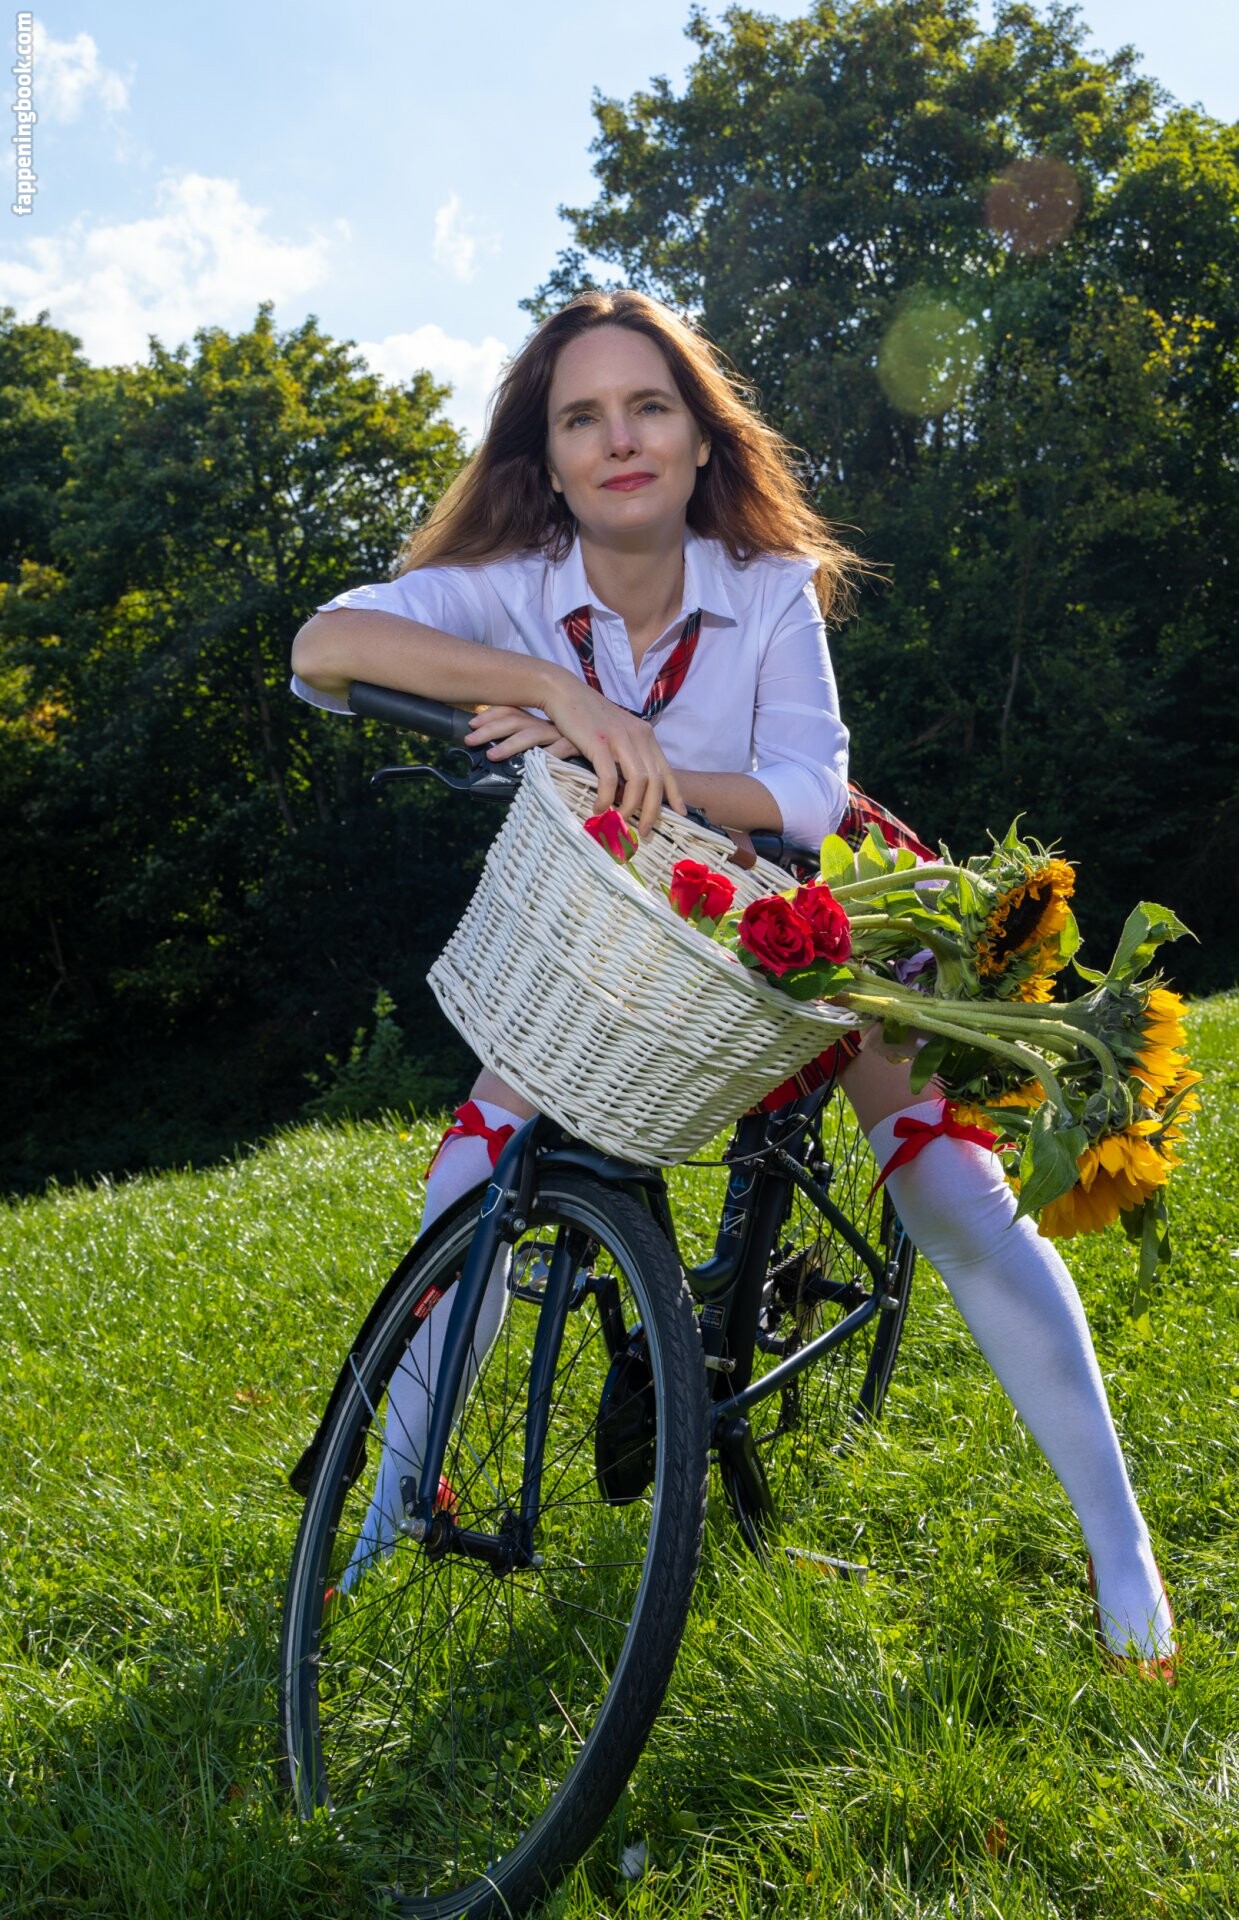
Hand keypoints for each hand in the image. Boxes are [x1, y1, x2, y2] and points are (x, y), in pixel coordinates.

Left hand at [464, 704, 575, 760]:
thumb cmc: (575, 741)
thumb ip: (530, 743)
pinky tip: (535, 763)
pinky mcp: (577, 743)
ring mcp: (560, 733)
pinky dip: (548, 755)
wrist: (606, 739)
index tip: (471, 724)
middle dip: (489, 729)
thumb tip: (502, 752)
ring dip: (509, 745)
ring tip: (492, 755)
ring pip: (530, 735)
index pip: (510, 710)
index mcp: (538, 719)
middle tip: (469, 740)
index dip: (489, 715)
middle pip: (514, 720)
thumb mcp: (548, 738)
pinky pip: (560, 749)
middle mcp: (546, 723)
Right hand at [474, 675, 687, 837]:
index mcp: (645, 735)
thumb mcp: (615, 732)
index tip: (680, 814)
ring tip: (620, 822)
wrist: (563, 692)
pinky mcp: (599, 742)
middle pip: (655, 781)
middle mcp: (638, 736)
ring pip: (637, 782)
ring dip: (630, 808)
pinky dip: (606, 797)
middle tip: (644, 831)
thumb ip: (627, 753)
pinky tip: (599, 808)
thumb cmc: (587, 717)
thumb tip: (629, 785)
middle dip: (652, 811)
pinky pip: (609, 778)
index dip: (675, 794)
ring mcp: (620, 738)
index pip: (666, 770)